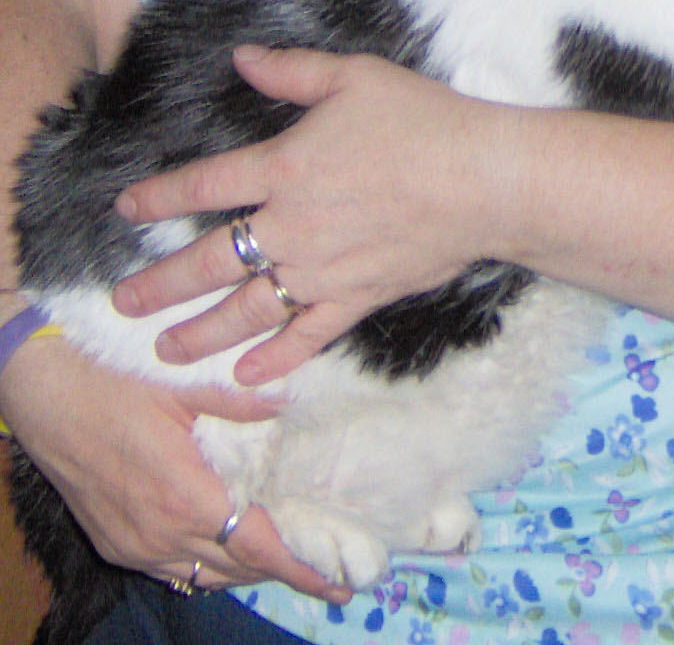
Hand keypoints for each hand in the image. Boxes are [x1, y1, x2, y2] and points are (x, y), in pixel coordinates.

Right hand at [0, 333, 348, 601]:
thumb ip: (240, 402)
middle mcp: (159, 535)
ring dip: (244, 570)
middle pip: (234, 567)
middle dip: (281, 573)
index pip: (254, 547)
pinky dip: (206, 564)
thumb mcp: (184, 385)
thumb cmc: (115, 384)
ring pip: (202, 574)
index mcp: (185, 498)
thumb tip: (291, 403)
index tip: (335, 582)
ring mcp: (133, 545)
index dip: (297, 566)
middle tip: (326, 574)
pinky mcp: (115, 542)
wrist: (44, 395)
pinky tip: (226, 549)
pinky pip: (172, 568)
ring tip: (285, 563)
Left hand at [112, 46, 511, 384]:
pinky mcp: (358, 297)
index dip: (156, 196)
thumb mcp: (356, 77)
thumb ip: (293, 71)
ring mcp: (322, 269)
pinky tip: (246, 374)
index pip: (202, 186)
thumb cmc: (423, 120)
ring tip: (165, 350)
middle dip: (158, 286)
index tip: (124, 208)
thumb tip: (241, 58)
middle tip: (121, 302)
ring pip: (245, 310)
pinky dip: (274, 359)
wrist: (484, 180)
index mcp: (284, 167)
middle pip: (207, 262)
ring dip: (200, 333)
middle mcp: (291, 225)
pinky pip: (306, 336)